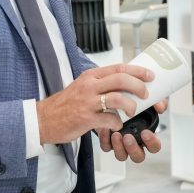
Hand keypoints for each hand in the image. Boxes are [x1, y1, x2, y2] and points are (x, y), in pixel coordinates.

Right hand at [36, 63, 153, 143]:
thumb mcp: (83, 86)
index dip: (138, 71)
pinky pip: (109, 119)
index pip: (119, 68)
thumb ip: (101, 84)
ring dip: (131, 105)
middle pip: (121, 79)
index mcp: (91, 76)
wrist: (43, 119)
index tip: (150, 76)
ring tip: (132, 111)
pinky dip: (117, 123)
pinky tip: (116, 124)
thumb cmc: (66, 104)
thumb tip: (126, 85)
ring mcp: (87, 102)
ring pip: (117, 98)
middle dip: (139, 86)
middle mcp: (89, 86)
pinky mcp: (85, 118)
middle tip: (145, 94)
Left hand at [97, 99, 167, 161]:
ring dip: (119, 147)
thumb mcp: (148, 100)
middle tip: (128, 137)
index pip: (154, 147)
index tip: (145, 132)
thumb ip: (157, 102)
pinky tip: (105, 128)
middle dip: (133, 149)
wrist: (114, 100)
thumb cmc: (134, 103)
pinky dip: (105, 140)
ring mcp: (121, 144)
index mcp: (147, 136)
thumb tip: (161, 107)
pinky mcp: (108, 141)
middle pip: (138, 157)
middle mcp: (135, 143)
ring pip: (122, 156)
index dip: (152, 143)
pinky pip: (106, 147)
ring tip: (116, 134)